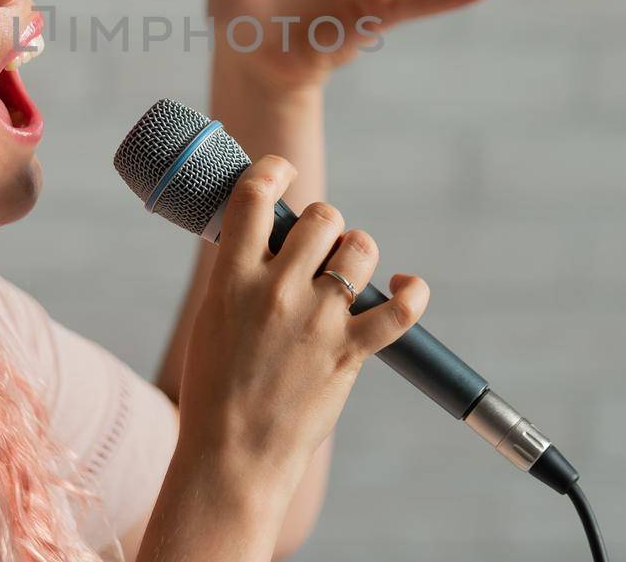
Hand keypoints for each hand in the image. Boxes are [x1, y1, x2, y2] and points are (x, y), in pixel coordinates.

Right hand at [173, 155, 430, 493]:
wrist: (231, 455)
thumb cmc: (216, 389)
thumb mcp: (212, 318)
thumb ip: (239, 277)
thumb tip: (269, 241)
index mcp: (231, 278)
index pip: (255, 195)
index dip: (273, 171)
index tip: (281, 172)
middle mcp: (276, 291)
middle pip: (321, 217)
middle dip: (324, 224)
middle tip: (317, 248)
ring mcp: (316, 321)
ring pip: (359, 248)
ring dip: (358, 251)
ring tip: (348, 271)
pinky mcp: (348, 352)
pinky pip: (400, 310)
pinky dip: (413, 293)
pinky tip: (409, 286)